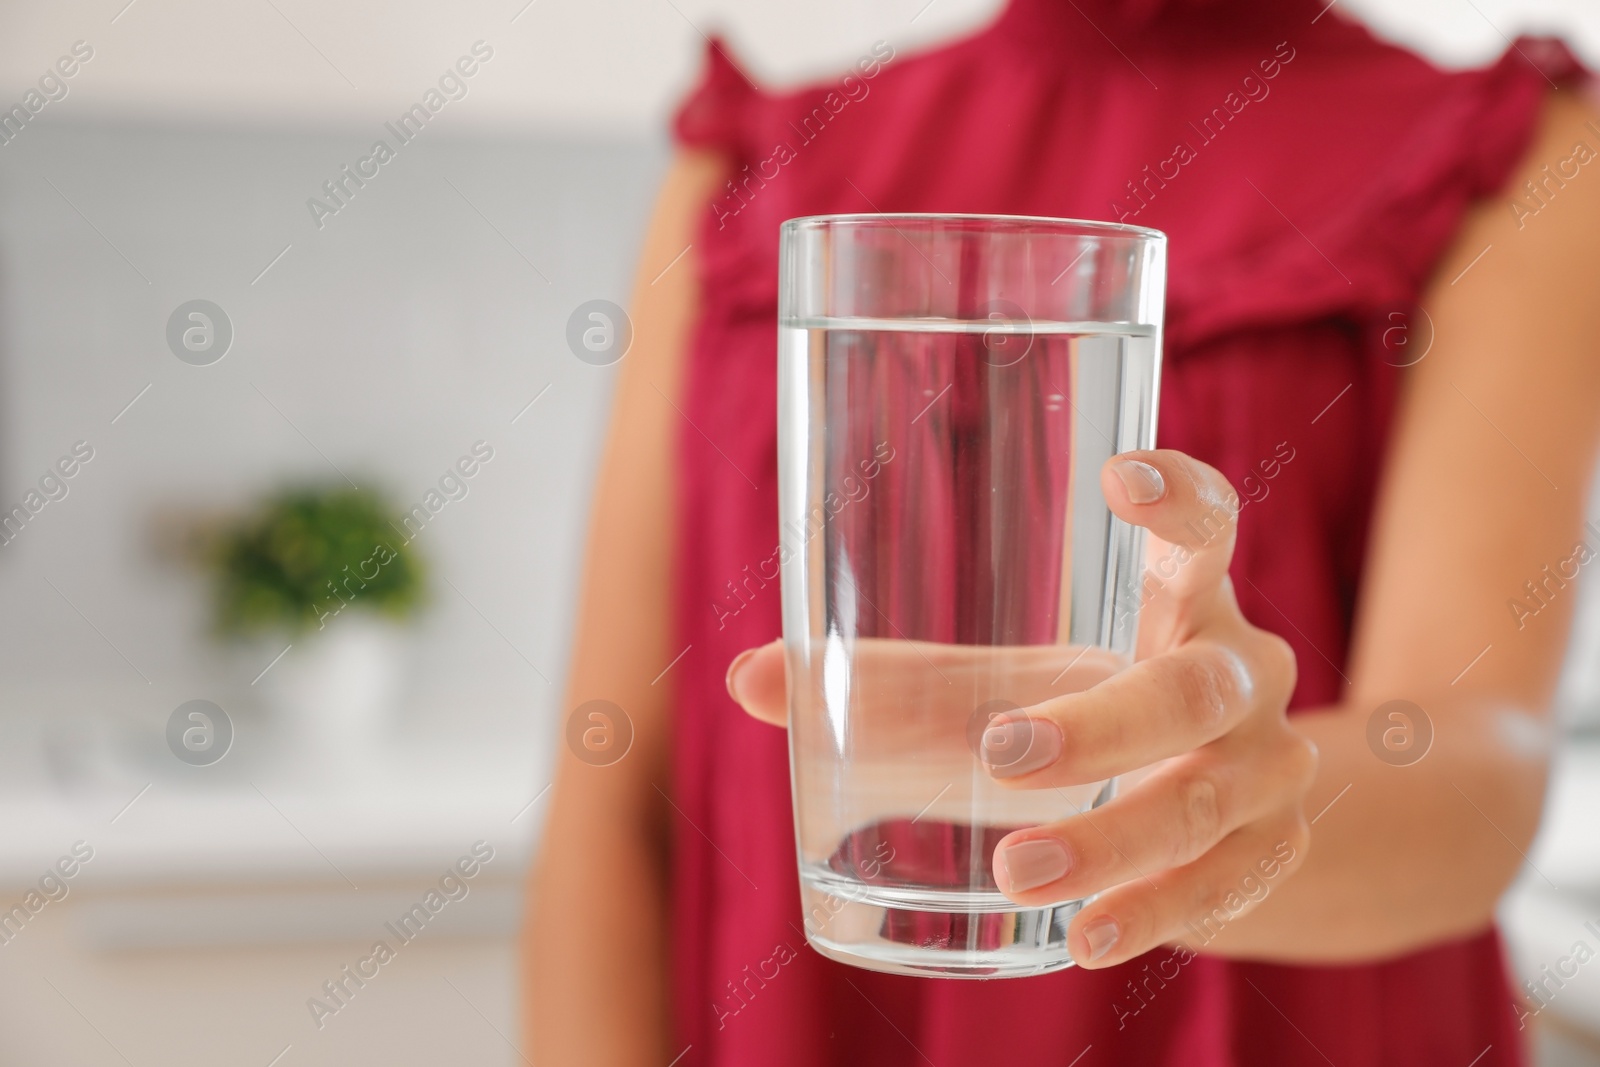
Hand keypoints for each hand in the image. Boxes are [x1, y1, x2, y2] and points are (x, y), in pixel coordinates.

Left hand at [726, 449, 1315, 967]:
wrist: (1212, 809)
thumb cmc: (1078, 714)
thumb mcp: (996, 686)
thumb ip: (889, 683)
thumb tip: (745, 680)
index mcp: (1179, 602)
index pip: (1208, 529)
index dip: (1181, 498)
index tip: (1121, 477)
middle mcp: (1242, 673)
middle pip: (1199, 686)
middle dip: (1102, 725)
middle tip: (999, 754)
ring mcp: (1269, 766)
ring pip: (1208, 798)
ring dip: (1112, 839)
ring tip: (1017, 869)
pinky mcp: (1272, 850)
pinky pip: (1225, 887)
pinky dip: (1155, 912)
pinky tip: (1085, 938)